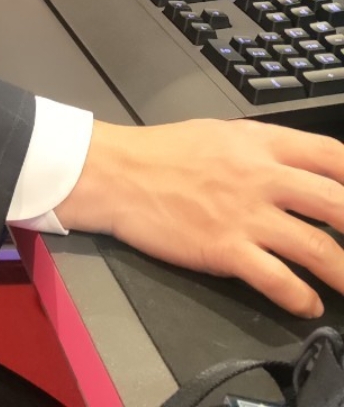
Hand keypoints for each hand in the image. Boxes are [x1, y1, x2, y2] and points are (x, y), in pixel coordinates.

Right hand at [58, 118, 343, 317]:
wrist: (118, 173)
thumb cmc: (165, 152)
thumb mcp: (221, 135)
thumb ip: (263, 150)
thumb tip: (299, 171)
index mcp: (260, 142)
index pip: (331, 154)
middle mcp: (261, 176)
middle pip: (337, 203)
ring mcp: (245, 214)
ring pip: (318, 248)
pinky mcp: (226, 249)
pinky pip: (278, 280)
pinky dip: (301, 299)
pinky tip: (308, 305)